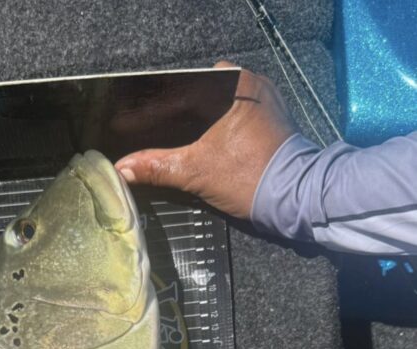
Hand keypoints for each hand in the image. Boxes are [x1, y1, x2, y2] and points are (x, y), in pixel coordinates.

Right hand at [115, 62, 297, 219]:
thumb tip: (122, 168)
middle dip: (178, 116)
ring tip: (178, 142)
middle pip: (199, 95)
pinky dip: (217, 129)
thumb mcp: (196, 172)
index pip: (182, 86)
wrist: (295, 197)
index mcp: (231, 83)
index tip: (141, 122)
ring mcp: (263, 100)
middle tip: (156, 135)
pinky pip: (234, 116)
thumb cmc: (250, 178)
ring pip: (217, 105)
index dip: (158, 106)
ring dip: (198, 123)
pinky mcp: (271, 119)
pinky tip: (204, 146)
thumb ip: (157, 167)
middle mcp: (249, 83)